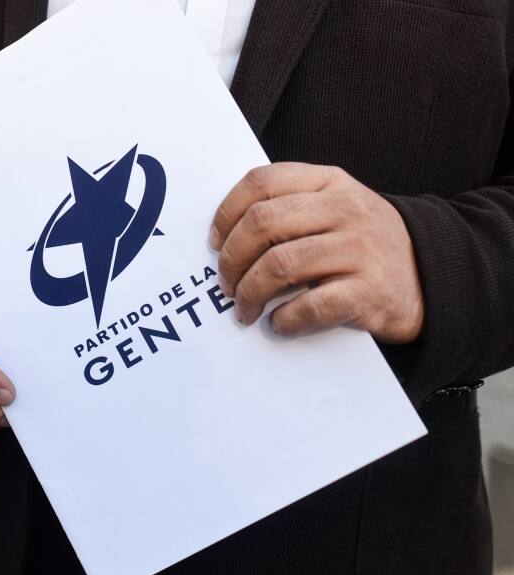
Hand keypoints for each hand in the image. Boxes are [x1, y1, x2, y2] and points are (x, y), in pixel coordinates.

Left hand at [210, 163, 423, 343]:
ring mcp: (359, 249)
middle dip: (231, 258)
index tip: (214, 242)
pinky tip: (277, 323)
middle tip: (224, 283)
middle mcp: (344, 209)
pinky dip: (284, 319)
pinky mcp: (368, 292)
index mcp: (328, 182)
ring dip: (250, 293)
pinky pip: (310, 305)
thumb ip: (290, 207)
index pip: (262, 181)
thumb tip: (226, 238)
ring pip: (279, 265)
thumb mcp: (335, 206)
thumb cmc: (364, 242)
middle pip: (262, 223)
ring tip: (244, 308)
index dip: (226, 212)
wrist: (430, 274)